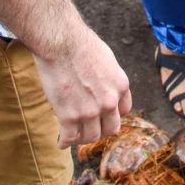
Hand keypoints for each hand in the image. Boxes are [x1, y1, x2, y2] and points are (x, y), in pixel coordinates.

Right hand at [35, 23, 131, 148]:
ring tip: (74, 133)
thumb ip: (108, 77)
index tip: (102, 115)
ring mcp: (89, 111)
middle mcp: (109, 101)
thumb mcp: (106, 59)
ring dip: (82, 136)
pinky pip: (69, 138)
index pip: (123, 111)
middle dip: (100, 128)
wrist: (61, 42)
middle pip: (110, 128)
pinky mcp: (69, 116)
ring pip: (91, 137)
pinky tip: (61, 141)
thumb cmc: (80, 43)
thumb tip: (103, 85)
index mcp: (121, 85)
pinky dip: (65, 142)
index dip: (111, 114)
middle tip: (89, 126)